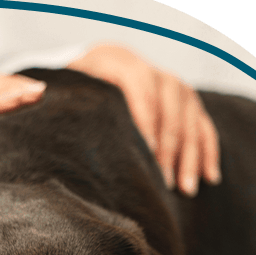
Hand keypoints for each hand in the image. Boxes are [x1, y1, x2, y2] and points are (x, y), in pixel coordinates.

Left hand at [68, 45, 220, 194]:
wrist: (103, 67)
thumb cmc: (79, 91)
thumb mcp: (69, 90)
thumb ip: (64, 102)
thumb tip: (45, 108)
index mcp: (121, 65)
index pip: (142, 93)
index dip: (147, 123)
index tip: (146, 154)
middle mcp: (154, 72)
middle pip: (170, 112)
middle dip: (168, 150)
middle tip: (163, 183)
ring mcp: (176, 86)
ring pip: (191, 122)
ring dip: (190, 157)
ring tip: (185, 190)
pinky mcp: (190, 101)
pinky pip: (205, 127)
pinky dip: (208, 152)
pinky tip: (210, 177)